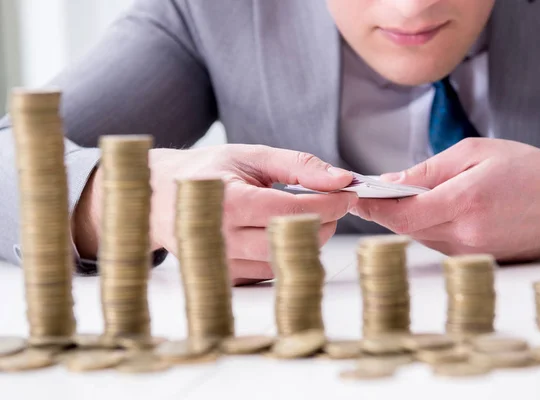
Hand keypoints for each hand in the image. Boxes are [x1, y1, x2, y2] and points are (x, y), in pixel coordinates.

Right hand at [74, 144, 357, 284]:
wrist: (160, 197)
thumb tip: (342, 178)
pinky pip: (272, 272)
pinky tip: (279, 231)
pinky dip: (287, 252)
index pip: (294, 211)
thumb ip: (299, 165)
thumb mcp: (251, 155)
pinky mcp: (228, 277)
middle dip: (324, 222)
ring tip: (302, 214)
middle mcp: (223, 238)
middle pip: (295, 241)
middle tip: (328, 203)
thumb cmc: (207, 171)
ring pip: (288, 261)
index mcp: (228, 202)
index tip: (347, 193)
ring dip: (308, 239)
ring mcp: (223, 264)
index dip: (330, 204)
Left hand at [351, 138, 539, 261]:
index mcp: (464, 202)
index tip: (355, 198)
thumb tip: (390, 182)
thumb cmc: (526, 170)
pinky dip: (426, 226)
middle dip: (384, 211)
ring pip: (419, 236)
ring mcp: (470, 251)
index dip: (373, 209)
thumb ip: (428, 170)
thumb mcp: (474, 153)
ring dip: (406, 218)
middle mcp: (465, 234)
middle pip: (405, 228)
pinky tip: (430, 210)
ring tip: (400, 197)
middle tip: (368, 194)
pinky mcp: (474, 258)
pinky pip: (437, 243)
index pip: (402, 215)